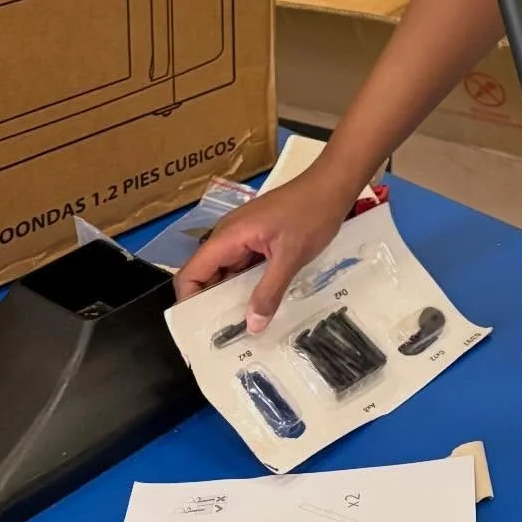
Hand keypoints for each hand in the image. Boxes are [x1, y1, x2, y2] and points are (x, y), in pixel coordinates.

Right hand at [173, 164, 355, 329]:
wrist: (332, 184)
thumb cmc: (311, 213)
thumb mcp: (291, 256)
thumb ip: (269, 291)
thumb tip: (252, 326)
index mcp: (228, 236)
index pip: (190, 273)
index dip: (189, 302)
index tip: (201, 330)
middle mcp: (229, 236)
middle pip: (206, 275)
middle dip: (211, 305)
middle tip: (226, 337)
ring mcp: (243, 236)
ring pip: (226, 272)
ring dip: (231, 296)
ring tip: (243, 327)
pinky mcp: (258, 237)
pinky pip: (243, 266)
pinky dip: (247, 285)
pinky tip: (260, 304)